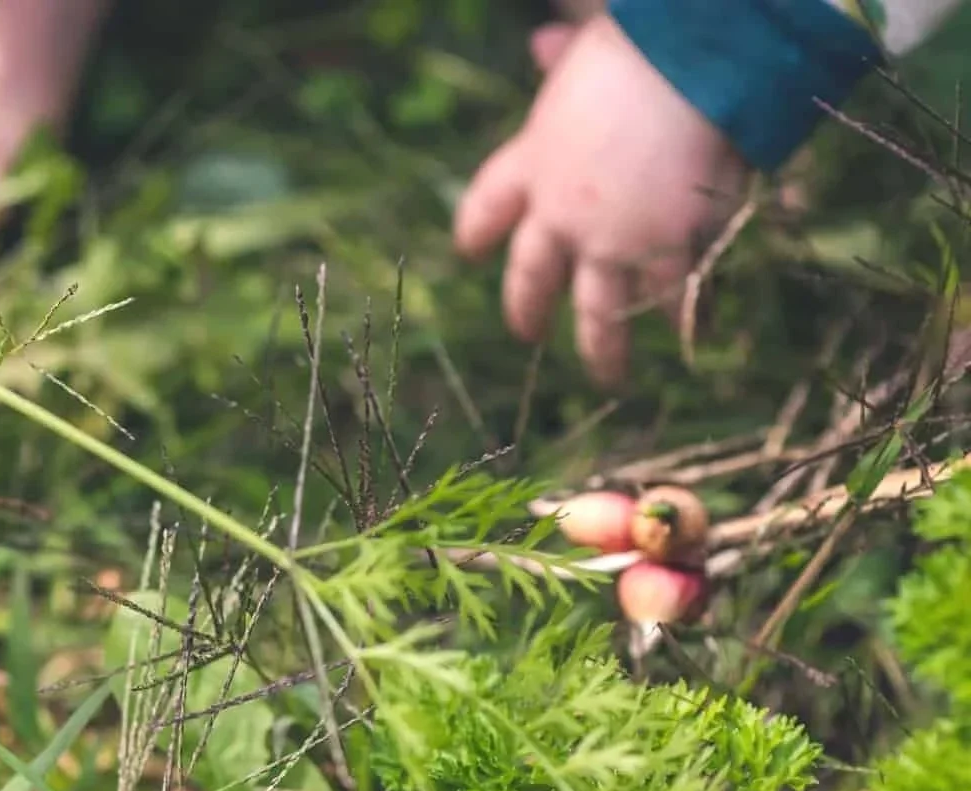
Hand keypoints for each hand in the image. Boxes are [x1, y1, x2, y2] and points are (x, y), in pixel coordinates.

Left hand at [453, 17, 747, 384]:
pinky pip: (677, 296)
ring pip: (602, 311)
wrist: (691, 68)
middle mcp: (564, 213)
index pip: (490, 204)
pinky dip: (687, 317)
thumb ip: (563, 57)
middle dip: (527, 308)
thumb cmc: (641, 46)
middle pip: (532, 276)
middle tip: (526, 334)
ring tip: (609, 376)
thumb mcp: (587, 47)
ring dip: (605, 348)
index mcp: (534, 162)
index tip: (470, 249)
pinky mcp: (671, 250)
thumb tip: (541, 42)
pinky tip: (692, 337)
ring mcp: (615, 240)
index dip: (479, 228)